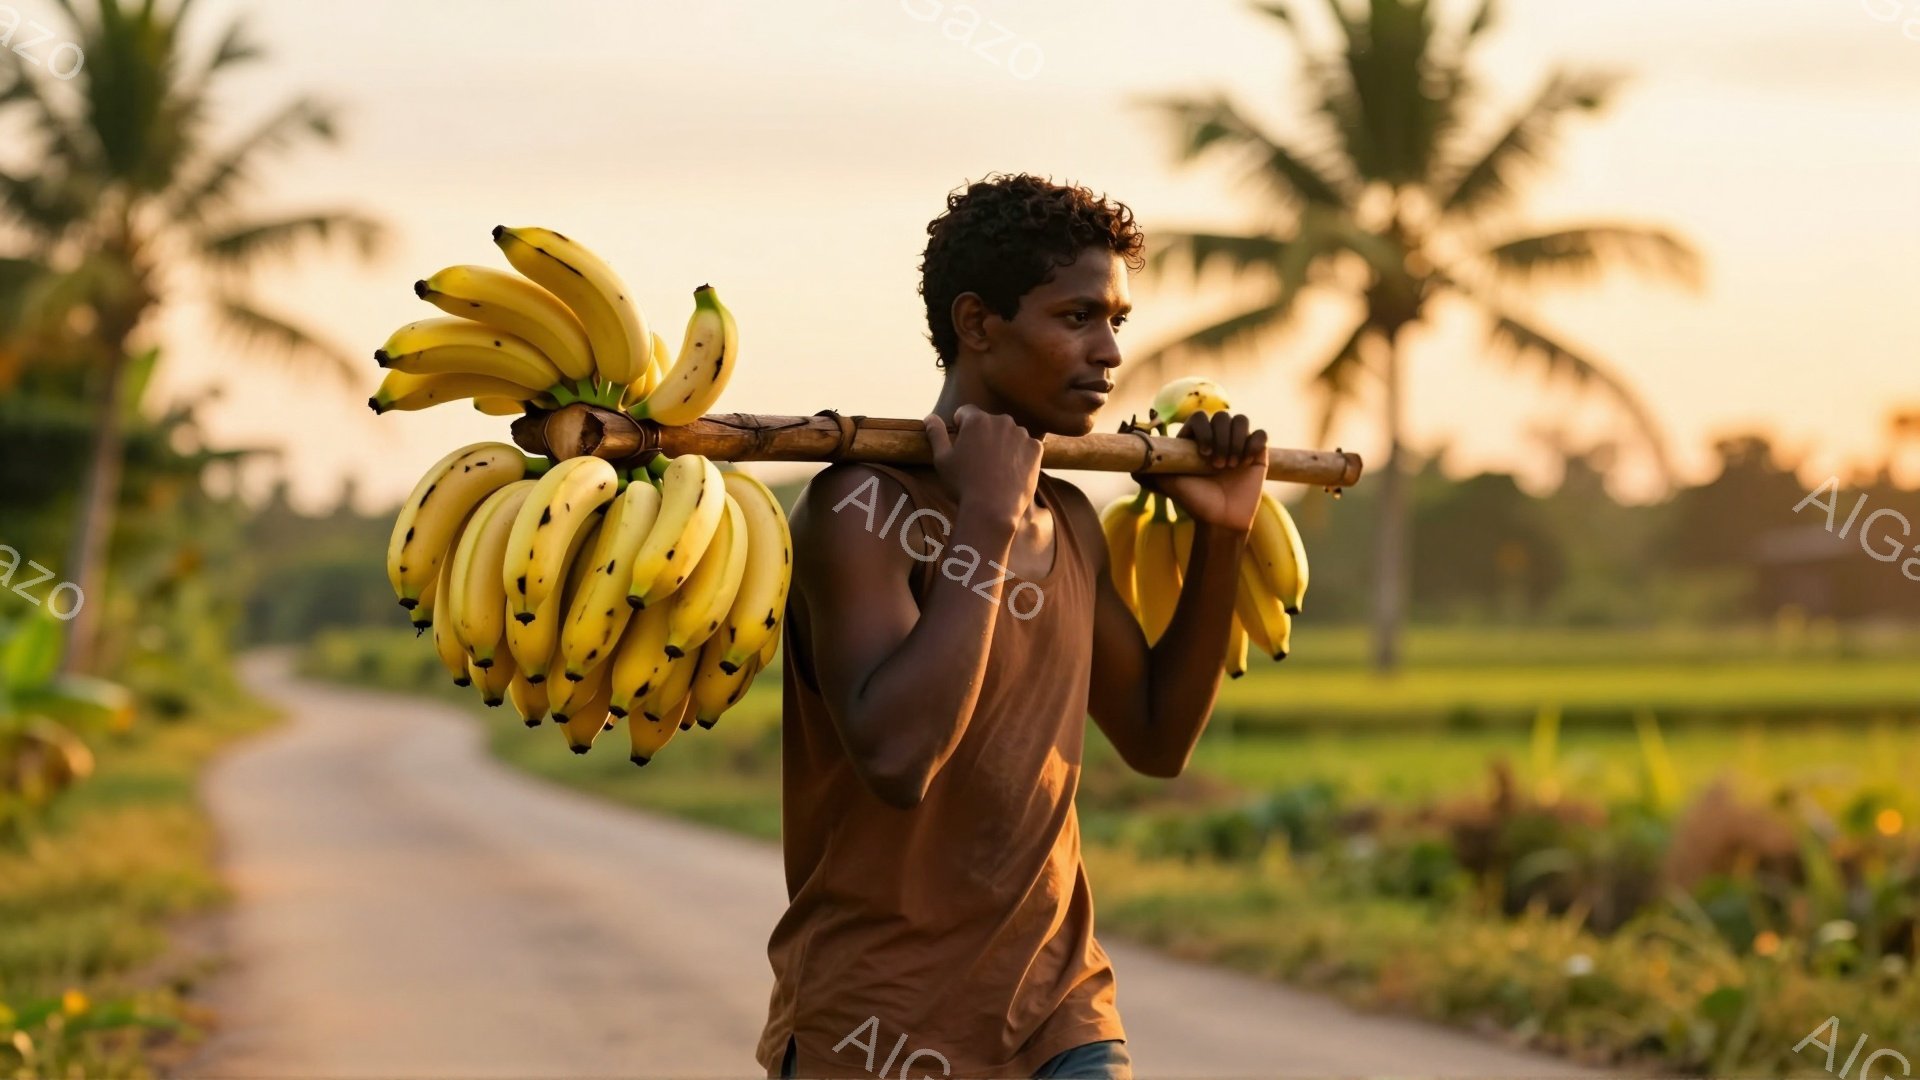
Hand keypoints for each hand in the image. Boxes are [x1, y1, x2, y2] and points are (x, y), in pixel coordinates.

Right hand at [924, 405, 1042, 525]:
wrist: (993, 509)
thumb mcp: (942, 459)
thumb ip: (936, 434)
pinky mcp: (1036, 449)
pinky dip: (1020, 455)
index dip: (960, 427)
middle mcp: (1001, 421)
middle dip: (984, 435)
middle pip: (989, 422)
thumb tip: (929, 417)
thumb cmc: (963, 485)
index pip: (966, 412)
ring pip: (1009, 434)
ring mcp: (1021, 434)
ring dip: (1003, 444)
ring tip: (996, 470)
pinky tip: (1011, 472)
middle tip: (979, 462)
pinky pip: (1026, 446)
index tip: (962, 445)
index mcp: (977, 420)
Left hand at [1141, 411, 1267, 531]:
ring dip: (1236, 441)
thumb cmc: (1194, 502)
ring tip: (1231, 465)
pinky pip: (1261, 434)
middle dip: (1220, 439)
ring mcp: (1238, 444)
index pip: (1199, 417)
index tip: (1202, 454)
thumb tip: (1129, 460)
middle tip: (1217, 466)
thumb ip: (1150, 469)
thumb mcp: (1168, 483)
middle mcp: (1218, 438)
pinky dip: (1254, 444)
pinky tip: (1247, 462)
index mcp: (1196, 441)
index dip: (1202, 430)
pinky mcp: (1257, 453)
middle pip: (1222, 416)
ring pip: (1241, 420)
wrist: (1220, 520)